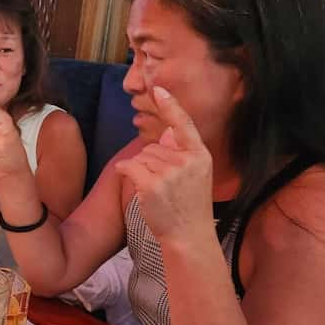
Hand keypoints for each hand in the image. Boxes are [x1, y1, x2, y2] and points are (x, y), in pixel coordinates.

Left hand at [114, 86, 214, 247]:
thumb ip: (182, 153)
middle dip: (151, 162)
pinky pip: (129, 166)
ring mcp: (170, 172)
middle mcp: (187, 160)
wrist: (189, 236)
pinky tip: (132, 182)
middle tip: (165, 187)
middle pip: (153, 146)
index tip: (158, 89)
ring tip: (157, 192)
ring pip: (140, 157)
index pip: (184, 124)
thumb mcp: (196, 175)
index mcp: (200, 155)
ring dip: (141, 171)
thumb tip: (168, 131)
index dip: (170, 106)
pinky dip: (124, 171)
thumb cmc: (189, 207)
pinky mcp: (152, 184)